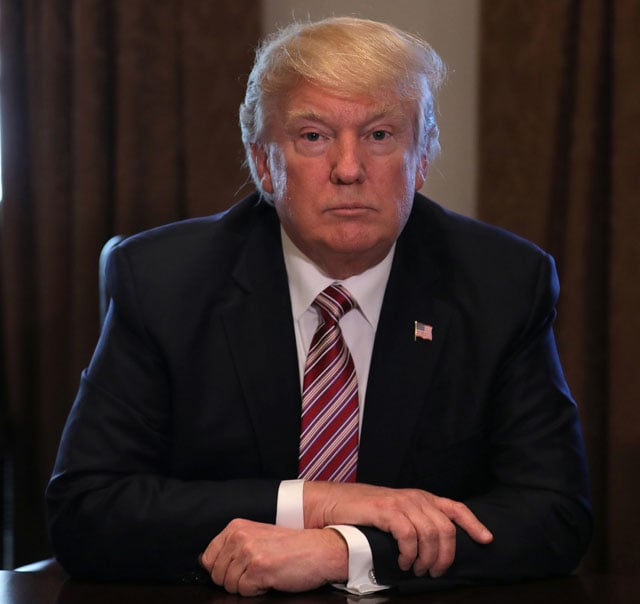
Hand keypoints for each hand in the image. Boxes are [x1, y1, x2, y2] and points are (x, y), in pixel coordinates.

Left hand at [200, 519, 347, 595]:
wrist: (319, 548)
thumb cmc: (291, 546)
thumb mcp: (257, 537)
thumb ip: (233, 546)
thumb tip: (207, 564)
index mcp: (236, 527)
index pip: (207, 558)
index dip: (221, 570)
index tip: (238, 569)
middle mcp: (240, 536)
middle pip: (216, 575)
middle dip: (234, 580)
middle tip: (257, 571)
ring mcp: (249, 551)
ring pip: (229, 585)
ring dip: (247, 585)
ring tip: (266, 573)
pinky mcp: (259, 567)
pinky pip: (244, 592)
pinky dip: (258, 591)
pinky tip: (271, 578)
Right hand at [303, 482, 492, 577]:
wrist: (338, 503)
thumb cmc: (369, 513)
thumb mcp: (399, 513)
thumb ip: (418, 521)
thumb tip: (440, 547)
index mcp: (423, 498)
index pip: (456, 508)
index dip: (474, 524)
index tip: (487, 540)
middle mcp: (416, 498)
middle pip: (446, 529)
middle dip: (445, 556)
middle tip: (434, 572)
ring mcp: (401, 503)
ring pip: (430, 534)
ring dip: (426, 559)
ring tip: (416, 570)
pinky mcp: (386, 511)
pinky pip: (408, 535)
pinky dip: (409, 554)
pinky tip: (403, 562)